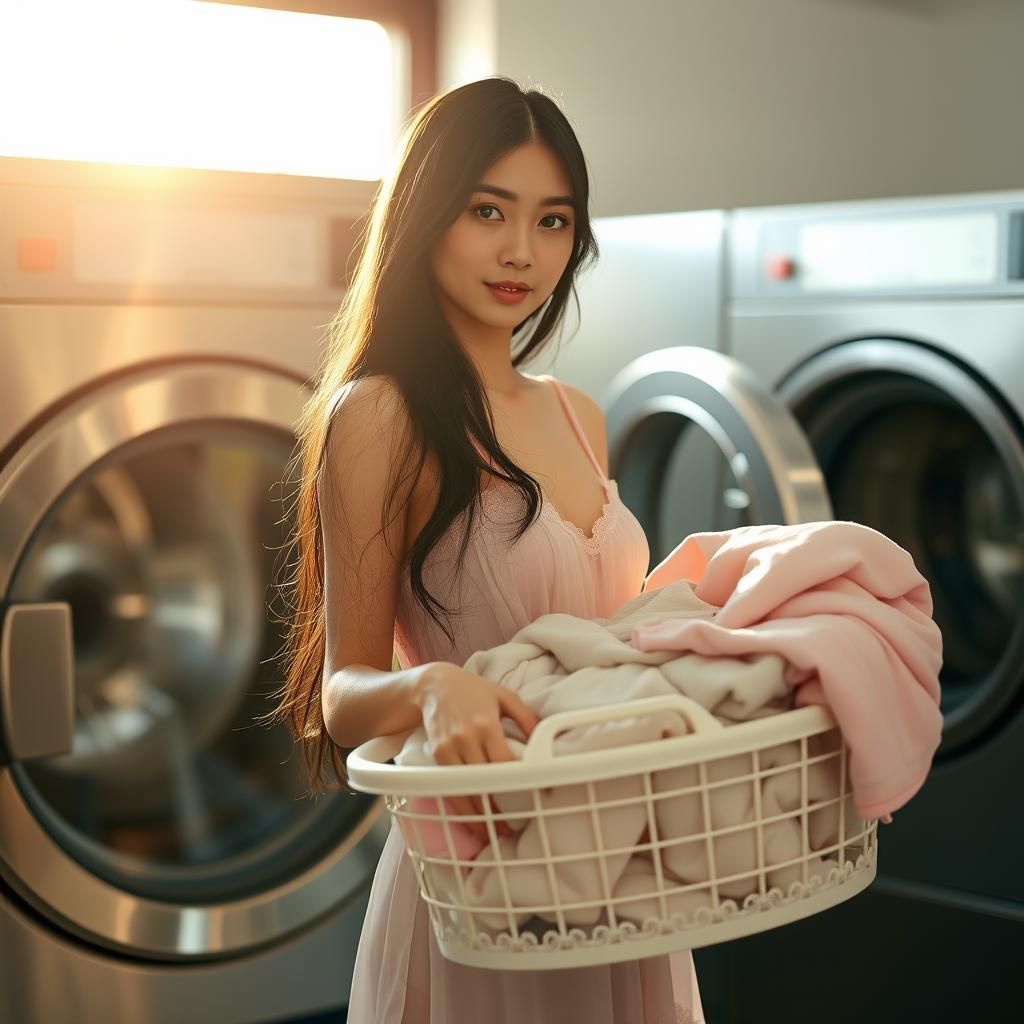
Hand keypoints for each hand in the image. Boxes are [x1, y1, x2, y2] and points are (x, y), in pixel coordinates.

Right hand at [413, 661, 539, 841]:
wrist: (433, 685)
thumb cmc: (473, 689)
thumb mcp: (503, 695)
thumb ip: (526, 717)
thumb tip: (544, 741)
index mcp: (487, 724)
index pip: (505, 762)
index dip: (520, 781)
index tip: (535, 795)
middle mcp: (467, 737)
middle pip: (484, 781)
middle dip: (497, 808)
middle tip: (511, 829)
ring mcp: (449, 747)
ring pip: (464, 789)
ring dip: (476, 815)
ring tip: (491, 834)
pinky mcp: (437, 754)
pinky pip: (449, 785)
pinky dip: (459, 804)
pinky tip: (469, 818)